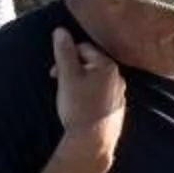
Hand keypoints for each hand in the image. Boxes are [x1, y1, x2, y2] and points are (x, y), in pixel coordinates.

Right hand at [52, 27, 124, 159]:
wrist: (92, 142)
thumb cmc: (79, 107)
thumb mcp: (67, 76)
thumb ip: (64, 52)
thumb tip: (60, 30)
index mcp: (107, 66)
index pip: (83, 49)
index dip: (66, 58)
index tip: (54, 74)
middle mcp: (118, 78)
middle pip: (91, 63)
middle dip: (73, 70)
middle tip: (60, 85)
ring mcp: (119, 94)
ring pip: (95, 80)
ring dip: (80, 83)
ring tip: (70, 98)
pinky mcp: (117, 109)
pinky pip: (101, 95)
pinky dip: (89, 96)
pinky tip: (80, 108)